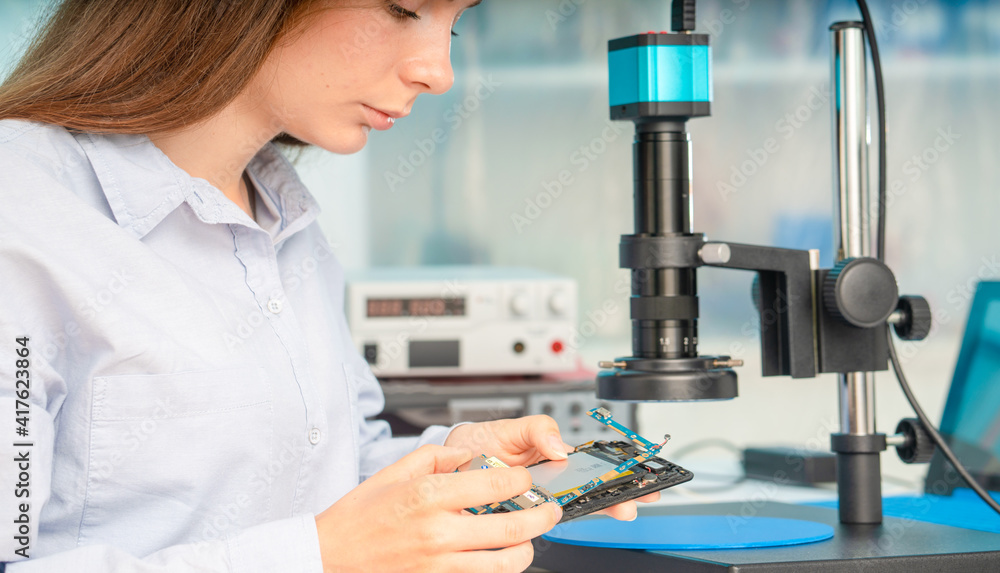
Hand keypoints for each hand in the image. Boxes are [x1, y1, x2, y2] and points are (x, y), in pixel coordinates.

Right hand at [315, 444, 561, 572]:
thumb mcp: (393, 472)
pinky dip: (497, 569)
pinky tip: (499, 557)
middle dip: (542, 516)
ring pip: (505, 562)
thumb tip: (468, 455)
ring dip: (527, 550)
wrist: (331, 557)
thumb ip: (436, 456)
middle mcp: (439, 531)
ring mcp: (440, 563)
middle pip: (512, 526)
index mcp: (430, 494)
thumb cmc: (358, 517)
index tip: (526, 481)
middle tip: (549, 510)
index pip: (498, 485)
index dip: (523, 482)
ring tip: (530, 539)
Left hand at [444, 416, 660, 520]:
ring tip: (610, 511)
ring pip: (565, 514)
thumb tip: (560, 447)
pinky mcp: (513, 521)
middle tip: (631, 503)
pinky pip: (531, 529)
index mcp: (551, 460)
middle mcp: (546, 486)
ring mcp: (531, 505)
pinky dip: (543, 529)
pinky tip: (555, 523)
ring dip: (589, 513)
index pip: (589, 468)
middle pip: (587, 494)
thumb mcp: (511, 426)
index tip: (633, 479)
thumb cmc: (480, 442)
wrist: (446, 463)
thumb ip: (538, 430)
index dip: (614, 474)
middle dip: (613, 498)